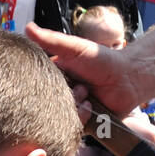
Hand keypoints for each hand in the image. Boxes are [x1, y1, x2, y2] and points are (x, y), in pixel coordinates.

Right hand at [26, 23, 140, 119]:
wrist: (127, 79)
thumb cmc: (102, 60)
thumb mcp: (73, 48)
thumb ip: (51, 41)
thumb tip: (27, 28)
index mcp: (57, 76)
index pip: (38, 83)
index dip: (39, 83)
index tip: (46, 80)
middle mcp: (62, 94)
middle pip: (48, 102)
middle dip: (60, 95)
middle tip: (77, 84)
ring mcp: (72, 109)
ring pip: (60, 116)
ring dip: (74, 104)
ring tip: (86, 92)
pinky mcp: (82, 123)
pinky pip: (73, 127)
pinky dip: (81, 116)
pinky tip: (90, 105)